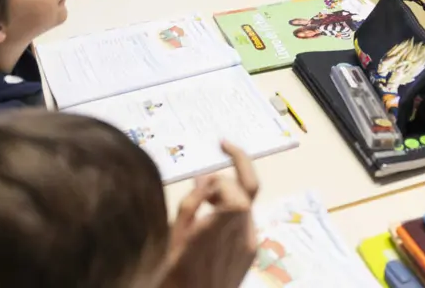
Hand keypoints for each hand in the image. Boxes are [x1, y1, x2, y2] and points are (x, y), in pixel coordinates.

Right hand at [160, 142, 259, 287]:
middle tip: (214, 162)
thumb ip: (191, 204)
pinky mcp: (251, 252)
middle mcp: (241, 236)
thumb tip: (204, 179)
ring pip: (247, 203)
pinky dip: (231, 210)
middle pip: (246, 190)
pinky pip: (245, 220)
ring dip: (228, 193)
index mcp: (219, 231)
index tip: (218, 150)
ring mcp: (250, 244)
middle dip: (229, 174)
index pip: (238, 190)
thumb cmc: (175, 278)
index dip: (232, 165)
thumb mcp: (173, 238)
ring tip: (205, 198)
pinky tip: (213, 215)